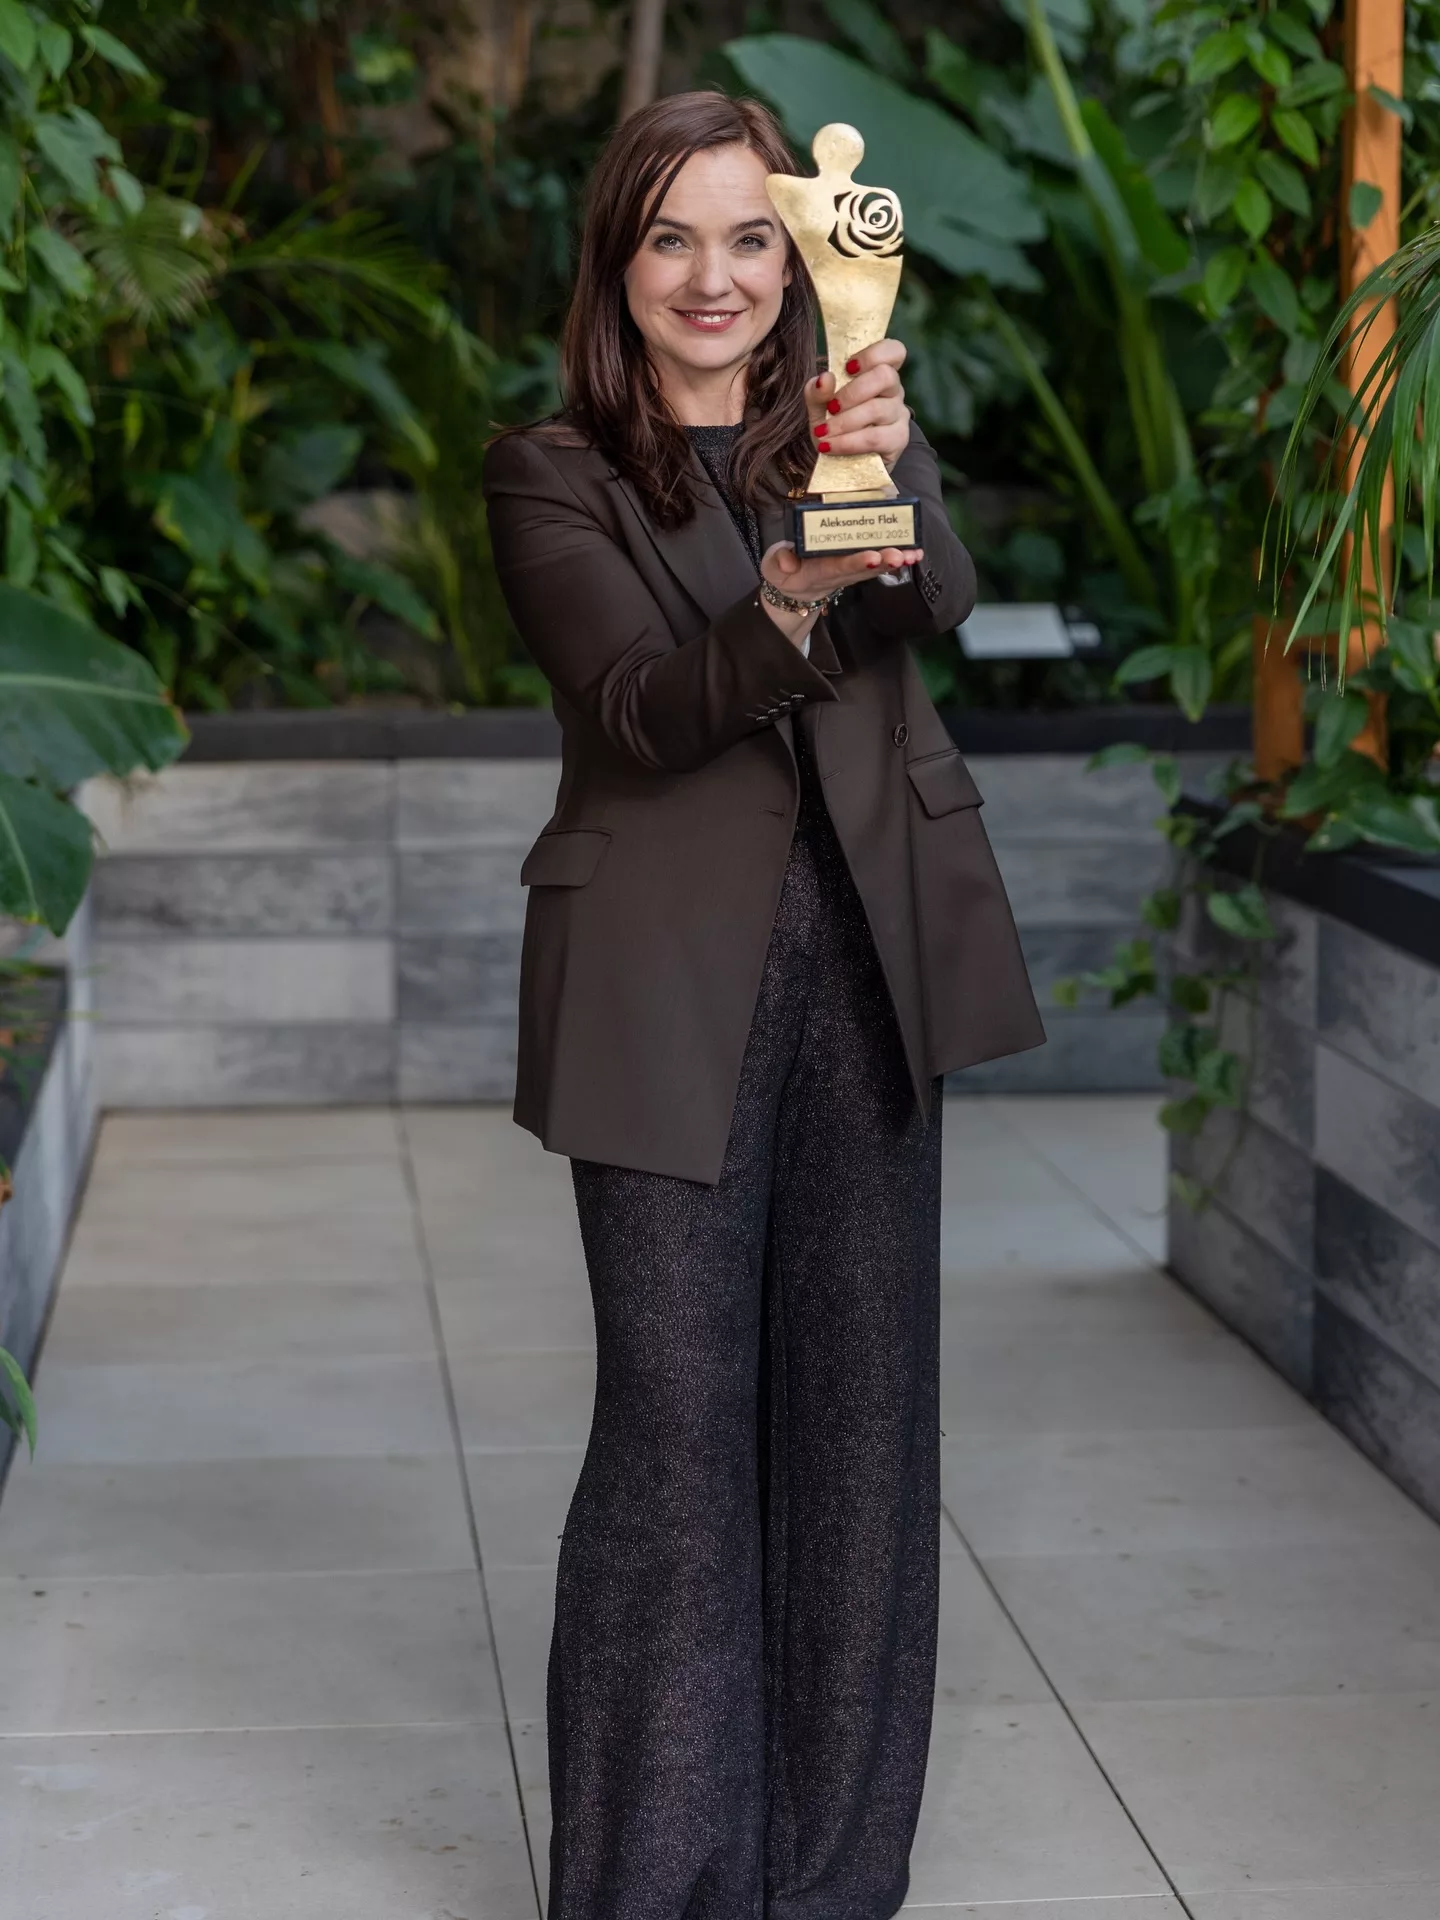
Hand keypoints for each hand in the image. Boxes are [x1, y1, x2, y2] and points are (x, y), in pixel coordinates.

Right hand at [758, 537, 923, 647]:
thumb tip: (787, 562)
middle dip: (882, 561)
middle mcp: (837, 573)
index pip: (836, 566)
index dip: (854, 562)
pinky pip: (879, 564)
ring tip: (914, 555)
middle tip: (900, 555)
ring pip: (874, 567)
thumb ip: (778, 561)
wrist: (793, 588)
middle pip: (862, 568)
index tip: (872, 557)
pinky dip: (897, 559)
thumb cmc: (784, 571)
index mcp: (816, 571)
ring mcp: (850, 572)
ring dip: (895, 561)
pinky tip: (915, 553)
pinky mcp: (858, 568)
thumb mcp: (773, 565)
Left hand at [807, 338, 910, 470]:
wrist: (839, 464)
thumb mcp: (819, 407)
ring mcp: (898, 415)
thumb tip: (824, 378)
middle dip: (852, 392)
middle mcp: (893, 391)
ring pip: (877, 409)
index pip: (893, 351)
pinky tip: (830, 446)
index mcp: (877, 374)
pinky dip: (847, 442)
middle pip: (885, 375)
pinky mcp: (898, 440)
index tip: (848, 368)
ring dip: (844, 422)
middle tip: (831, 407)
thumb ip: (817, 391)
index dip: (873, 354)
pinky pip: (874, 437)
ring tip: (823, 433)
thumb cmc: (833, 427)